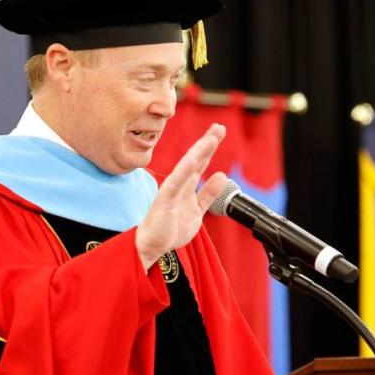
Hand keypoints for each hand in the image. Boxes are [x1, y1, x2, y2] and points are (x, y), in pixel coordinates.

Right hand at [136, 123, 228, 269]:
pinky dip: (184, 171)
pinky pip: (175, 184)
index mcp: (187, 187)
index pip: (200, 163)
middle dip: (207, 143)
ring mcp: (171, 191)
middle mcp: (179, 185)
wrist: (152, 247)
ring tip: (211, 139)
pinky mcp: (164, 201)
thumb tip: (222, 175)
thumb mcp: (197, 210)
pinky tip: (193, 160)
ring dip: (199, 153)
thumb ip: (208, 194)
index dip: (209, 148)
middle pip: (195, 160)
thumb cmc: (171, 229)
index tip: (219, 131)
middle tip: (219, 127)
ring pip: (187, 168)